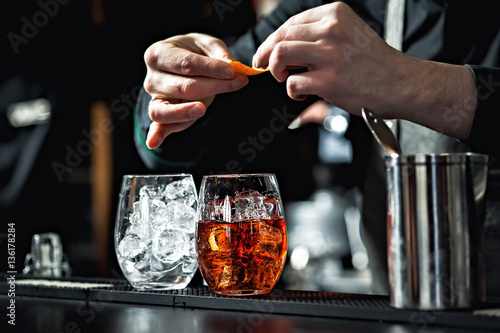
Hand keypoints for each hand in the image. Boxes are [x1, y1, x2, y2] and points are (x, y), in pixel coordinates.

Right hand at [143, 33, 248, 148]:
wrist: (180, 64)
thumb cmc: (194, 53)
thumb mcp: (207, 45)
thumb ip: (219, 55)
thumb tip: (232, 68)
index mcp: (159, 54)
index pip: (187, 64)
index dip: (211, 68)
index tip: (233, 72)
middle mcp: (151, 77)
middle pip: (183, 87)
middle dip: (214, 86)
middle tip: (239, 82)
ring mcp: (154, 98)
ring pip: (166, 109)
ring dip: (184, 112)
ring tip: (202, 109)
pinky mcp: (160, 114)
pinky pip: (158, 125)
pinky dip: (156, 134)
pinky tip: (155, 142)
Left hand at [252, 2, 476, 138]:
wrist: (401, 84)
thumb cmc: (375, 63)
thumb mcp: (350, 33)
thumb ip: (321, 34)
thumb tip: (285, 47)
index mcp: (335, 15)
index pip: (291, 23)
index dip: (273, 39)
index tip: (266, 50)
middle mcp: (331, 30)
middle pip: (280, 36)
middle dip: (265, 53)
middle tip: (263, 65)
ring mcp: (330, 55)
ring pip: (280, 54)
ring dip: (275, 69)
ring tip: (283, 78)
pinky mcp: (329, 81)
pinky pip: (293, 83)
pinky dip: (291, 90)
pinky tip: (301, 93)